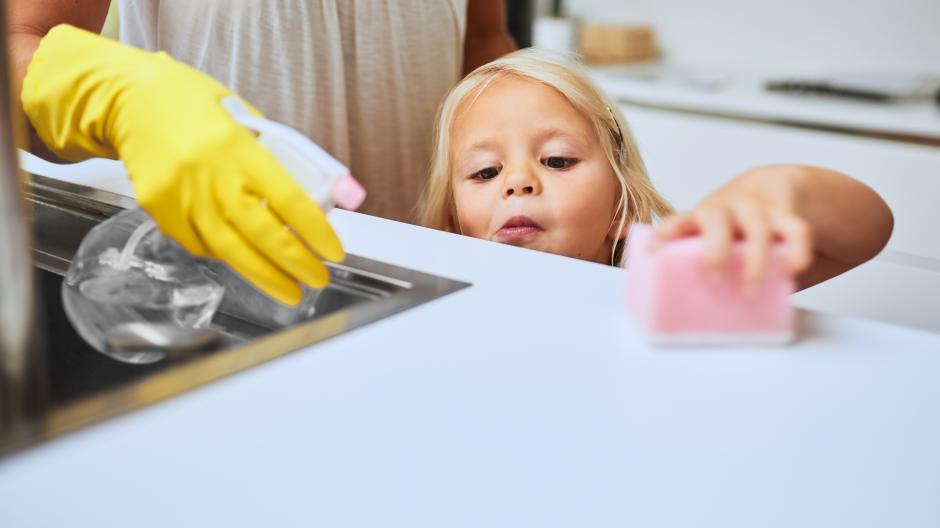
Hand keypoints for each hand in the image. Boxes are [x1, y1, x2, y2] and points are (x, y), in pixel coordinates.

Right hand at [23, 25, 341, 303]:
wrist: (131, 101)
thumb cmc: (198, 106)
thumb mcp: (252, 120)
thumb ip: (295, 158)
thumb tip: (346, 194)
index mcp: (238, 147)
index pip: (288, 198)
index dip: (315, 231)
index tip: (334, 252)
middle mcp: (209, 175)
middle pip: (261, 233)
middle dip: (295, 264)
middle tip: (318, 281)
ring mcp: (181, 197)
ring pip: (230, 250)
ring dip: (265, 276)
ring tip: (291, 290)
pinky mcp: (160, 211)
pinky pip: (201, 245)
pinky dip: (228, 257)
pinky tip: (247, 262)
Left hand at [654, 166, 814, 286]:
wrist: (773, 187)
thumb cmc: (734, 228)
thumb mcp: (712, 237)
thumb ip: (702, 264)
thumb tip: (683, 309)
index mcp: (702, 217)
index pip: (679, 221)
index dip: (666, 234)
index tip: (655, 251)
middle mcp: (728, 209)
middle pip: (717, 221)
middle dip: (715, 251)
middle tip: (714, 281)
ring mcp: (759, 210)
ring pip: (758, 228)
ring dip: (755, 261)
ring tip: (749, 292)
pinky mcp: (788, 216)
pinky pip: (797, 230)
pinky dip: (797, 251)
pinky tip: (793, 271)